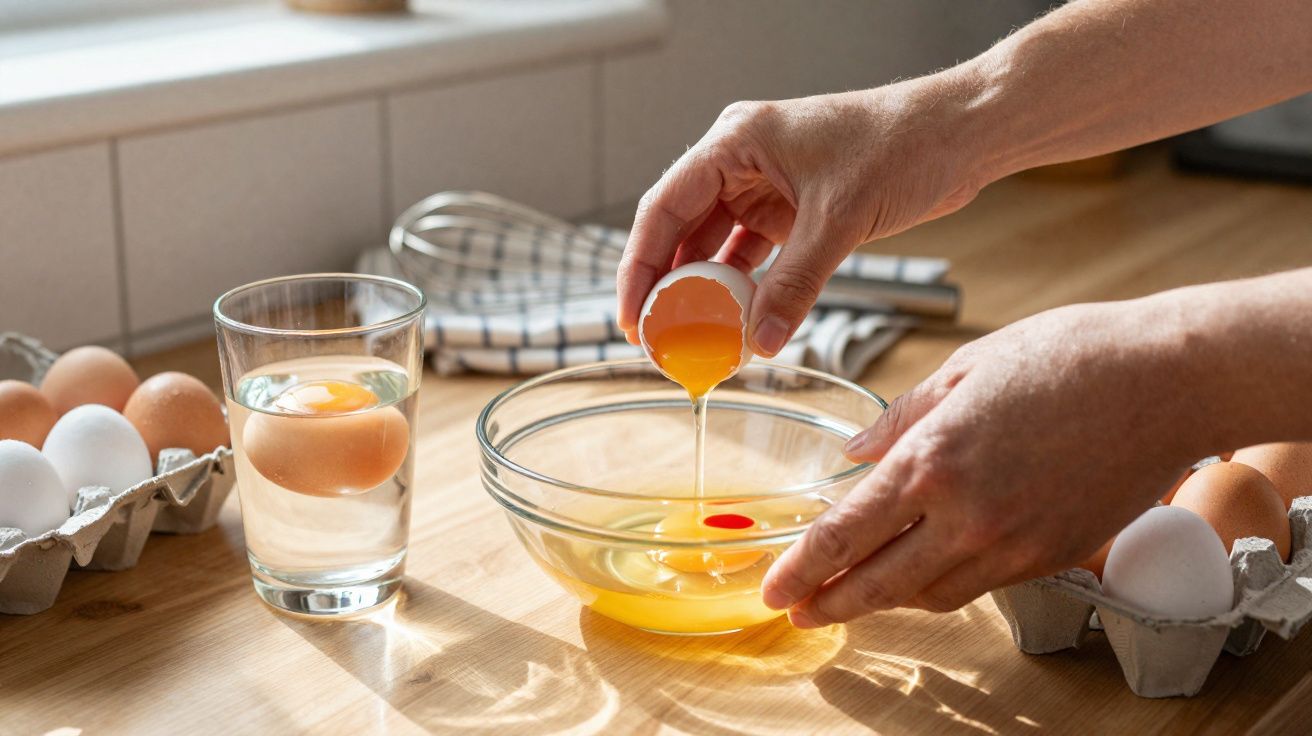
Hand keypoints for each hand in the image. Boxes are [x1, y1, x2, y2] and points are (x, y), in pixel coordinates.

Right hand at [615, 76, 985, 355]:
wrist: (960, 134)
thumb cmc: (903, 143)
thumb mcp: (840, 218)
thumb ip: (796, 282)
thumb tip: (760, 340)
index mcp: (735, 140)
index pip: (664, 208)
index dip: (639, 266)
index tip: (631, 317)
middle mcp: (741, 159)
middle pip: (682, 229)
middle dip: (667, 286)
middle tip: (657, 340)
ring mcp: (765, 184)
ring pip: (715, 246)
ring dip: (706, 292)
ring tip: (693, 340)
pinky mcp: (792, 207)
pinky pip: (752, 254)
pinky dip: (744, 288)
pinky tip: (737, 322)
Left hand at [760, 299, 1205, 624]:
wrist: (1164, 381)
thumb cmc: (1066, 357)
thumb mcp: (964, 369)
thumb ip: (900, 419)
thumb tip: (854, 452)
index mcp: (932, 461)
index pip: (846, 534)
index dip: (802, 569)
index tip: (774, 588)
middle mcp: (966, 515)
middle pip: (878, 583)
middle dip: (829, 603)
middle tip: (799, 612)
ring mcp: (1011, 544)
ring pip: (928, 594)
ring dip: (883, 600)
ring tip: (852, 595)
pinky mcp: (1049, 558)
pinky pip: (978, 587)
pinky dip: (938, 587)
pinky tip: (921, 574)